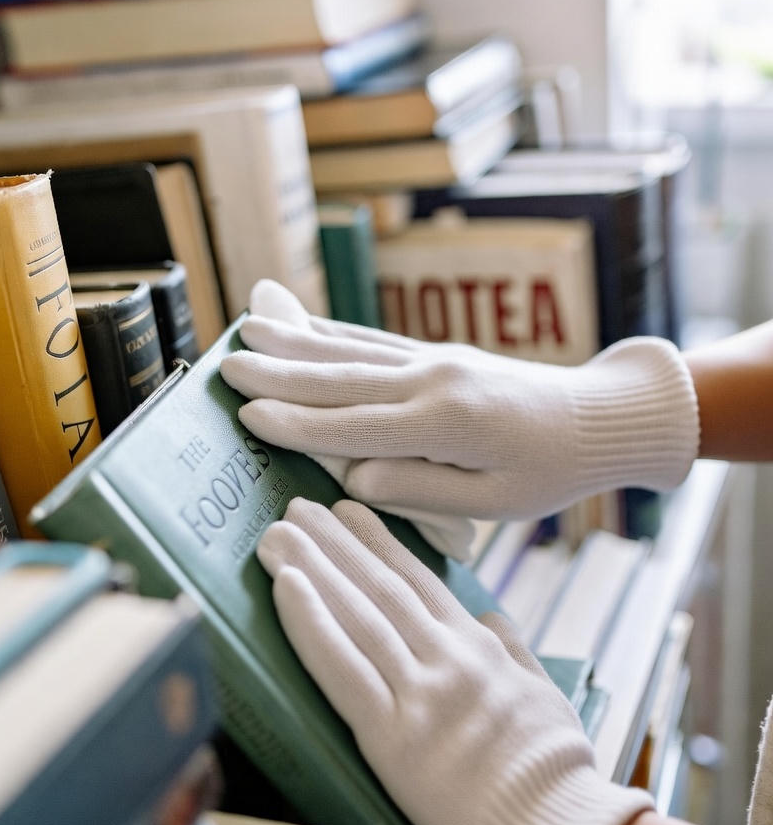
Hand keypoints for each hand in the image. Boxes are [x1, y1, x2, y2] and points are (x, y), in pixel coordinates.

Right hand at [220, 281, 699, 524]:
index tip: (246, 416)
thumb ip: (421, 490)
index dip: (297, 424)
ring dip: (297, 341)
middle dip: (280, 372)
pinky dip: (334, 332)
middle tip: (225, 364)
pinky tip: (303, 324)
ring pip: (353, 350)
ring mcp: (435, 360)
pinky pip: (376, 341)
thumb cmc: (549, 472)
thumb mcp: (495, 500)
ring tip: (249, 327)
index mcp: (445, 424)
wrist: (598, 417)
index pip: (354, 426)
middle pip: (342, 377)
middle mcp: (433, 381)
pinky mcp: (438, 354)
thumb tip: (353, 477)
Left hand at [257, 496, 652, 824]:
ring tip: (276, 536)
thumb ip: (513, 648)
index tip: (348, 511)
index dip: (378, 542)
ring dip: (311, 568)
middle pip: (379, 587)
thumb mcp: (544, 693)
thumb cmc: (557, 771)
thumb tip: (490, 614)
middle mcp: (445, 658)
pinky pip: (342, 669)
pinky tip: (287, 586)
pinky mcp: (392, 737)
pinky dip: (311, 622)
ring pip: (356, 615)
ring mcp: (418, 694)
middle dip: (333, 542)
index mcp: (479, 647)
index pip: (419, 581)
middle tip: (295, 505)